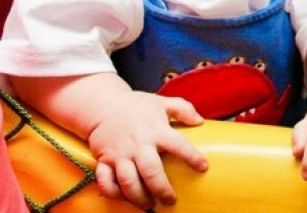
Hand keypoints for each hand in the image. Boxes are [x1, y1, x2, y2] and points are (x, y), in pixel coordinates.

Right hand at [87, 91, 207, 209]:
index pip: (178, 145)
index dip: (192, 157)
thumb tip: (200, 121)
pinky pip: (106, 181)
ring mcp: (120, 154)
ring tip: (150, 205)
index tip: (203, 167)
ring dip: (139, 197)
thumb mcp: (162, 103)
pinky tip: (124, 198)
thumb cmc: (136, 106)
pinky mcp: (104, 160)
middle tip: (171, 200)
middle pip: (151, 172)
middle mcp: (139, 144)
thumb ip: (183, 109)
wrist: (102, 105)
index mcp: (156, 130)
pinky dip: (113, 192)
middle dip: (162, 189)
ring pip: (129, 181)